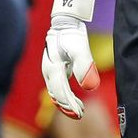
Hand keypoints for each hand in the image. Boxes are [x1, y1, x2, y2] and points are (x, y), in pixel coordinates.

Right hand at [40, 0, 99, 119]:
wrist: (64, 22)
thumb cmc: (72, 35)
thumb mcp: (80, 49)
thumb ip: (85, 67)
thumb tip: (90, 87)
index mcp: (53, 68)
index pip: (60, 92)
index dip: (69, 104)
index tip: (79, 113)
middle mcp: (48, 71)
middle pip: (56, 94)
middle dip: (68, 106)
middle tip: (81, 114)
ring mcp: (49, 70)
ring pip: (55, 92)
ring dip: (66, 102)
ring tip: (79, 110)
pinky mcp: (53, 69)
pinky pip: (56, 87)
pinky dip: (64, 95)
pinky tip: (74, 99)